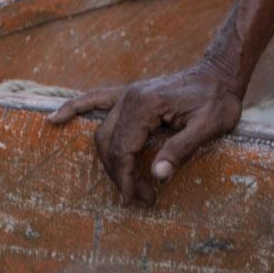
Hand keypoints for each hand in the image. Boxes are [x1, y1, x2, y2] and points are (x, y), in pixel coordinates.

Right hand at [45, 60, 244, 205]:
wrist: (220, 74)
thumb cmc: (219, 100)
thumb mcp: (210, 126)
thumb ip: (182, 149)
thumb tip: (158, 175)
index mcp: (146, 104)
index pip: (123, 149)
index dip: (127, 179)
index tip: (138, 199)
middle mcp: (130, 97)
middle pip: (109, 145)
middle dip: (121, 176)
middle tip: (141, 198)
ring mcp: (127, 94)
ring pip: (102, 133)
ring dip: (110, 161)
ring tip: (128, 186)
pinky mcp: (129, 94)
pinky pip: (95, 100)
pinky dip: (74, 108)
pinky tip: (53, 119)